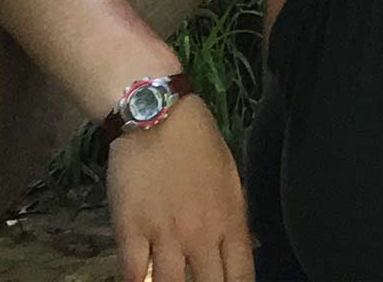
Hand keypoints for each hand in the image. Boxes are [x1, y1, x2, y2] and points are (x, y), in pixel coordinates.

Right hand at [106, 97, 252, 281]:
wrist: (157, 116)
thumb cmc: (198, 143)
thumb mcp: (231, 179)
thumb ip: (237, 218)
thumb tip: (251, 246)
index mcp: (231, 220)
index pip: (241, 275)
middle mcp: (201, 235)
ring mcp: (165, 235)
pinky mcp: (131, 231)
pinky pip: (132, 275)